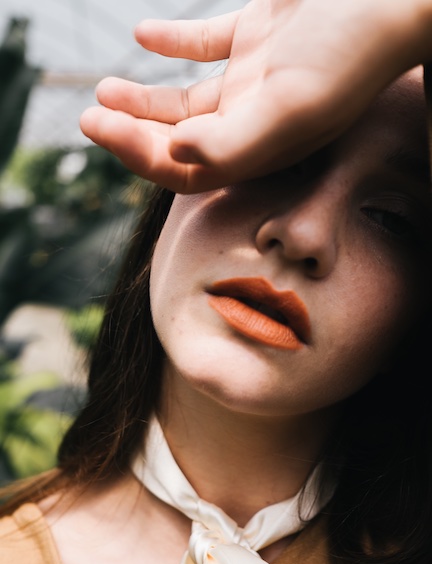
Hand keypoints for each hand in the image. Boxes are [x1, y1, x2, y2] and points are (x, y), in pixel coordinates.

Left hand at [80, 0, 431, 192]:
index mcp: (257, 147)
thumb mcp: (291, 104)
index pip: (187, 169)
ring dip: (142, 97)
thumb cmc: (347, 53)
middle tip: (88, 117)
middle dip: (130, 133)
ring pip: (186, 99)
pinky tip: (144, 35)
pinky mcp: (258, 35)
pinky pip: (207, 43)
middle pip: (179, 140)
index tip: (101, 129)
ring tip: (102, 89)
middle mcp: (252, 120)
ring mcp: (254, 78)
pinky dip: (174, 42)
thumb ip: (235, 141)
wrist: (390, 1)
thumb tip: (177, 157)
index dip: (140, 157)